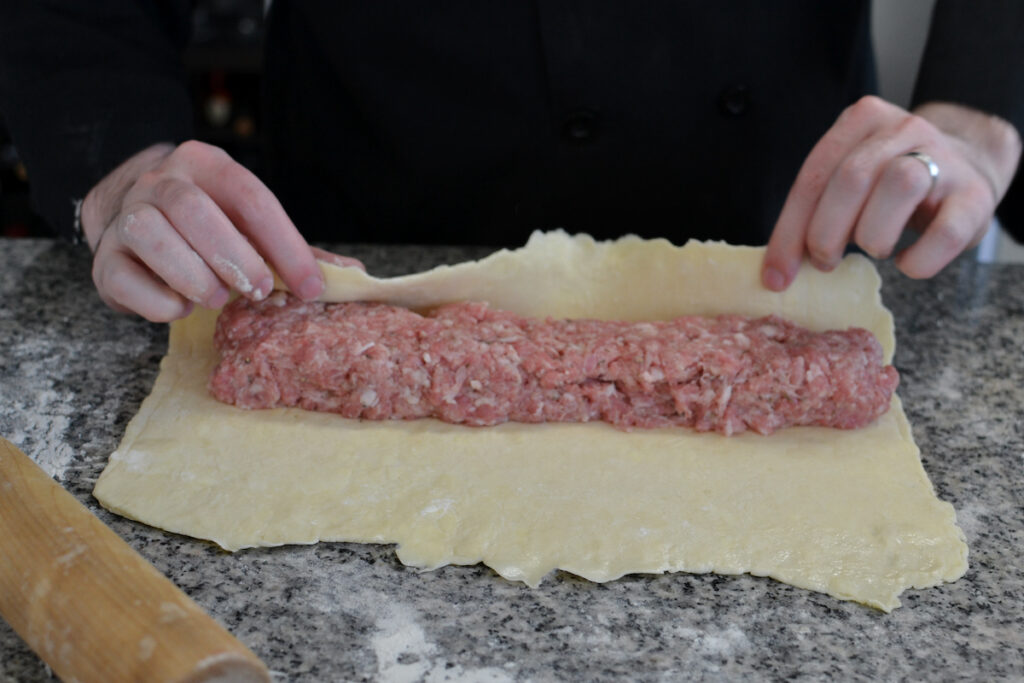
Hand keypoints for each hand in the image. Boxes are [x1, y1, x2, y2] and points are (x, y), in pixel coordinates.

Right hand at [82, 140, 357, 321]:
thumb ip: (294, 250)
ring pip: (151, 235)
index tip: (310, 286)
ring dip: (193, 274)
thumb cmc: (208, 230)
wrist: (131, 220)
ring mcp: (127, 216)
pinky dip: (158, 299)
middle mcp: (162, 182)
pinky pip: (124, 277)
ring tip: (217, 298)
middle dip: (234, 255)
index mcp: (208, 166)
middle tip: (260, 291)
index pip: (251, 198)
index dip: (285, 245)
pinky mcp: (104, 259)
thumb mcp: (252, 229)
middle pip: (193, 210)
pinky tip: (180, 307)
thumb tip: (351, 276)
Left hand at [762, 97, 1021, 289]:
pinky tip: (906, 263)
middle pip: (852, 178)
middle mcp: (903, 129)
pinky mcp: (975, 195)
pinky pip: (944, 232)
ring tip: (872, 248)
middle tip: (824, 261)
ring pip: (899, 186)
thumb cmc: (892, 183)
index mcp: (861, 121)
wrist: (969, 166)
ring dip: (873, 234)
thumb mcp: (852, 180)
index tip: (776, 275)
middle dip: (825, 233)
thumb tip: (778, 268)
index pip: (814, 176)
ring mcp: (944, 158)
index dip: (789, 230)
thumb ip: (816, 209)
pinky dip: (918, 259)